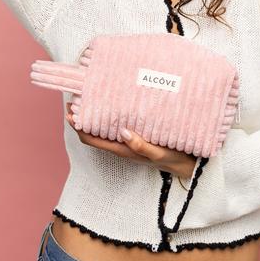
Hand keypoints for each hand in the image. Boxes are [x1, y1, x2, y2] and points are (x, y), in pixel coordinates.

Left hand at [65, 101, 195, 178]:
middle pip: (93, 130)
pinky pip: (117, 124)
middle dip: (82, 115)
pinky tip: (115, 102)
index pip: (90, 138)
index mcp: (122, 149)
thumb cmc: (174, 160)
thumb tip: (122, 132)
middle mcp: (121, 144)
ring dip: (94, 113)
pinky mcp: (137, 135)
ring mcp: (128, 140)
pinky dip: (110, 113)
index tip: (70, 110)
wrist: (189, 166)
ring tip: (91, 95)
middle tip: (77, 96)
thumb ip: (141, 146)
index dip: (77, 125)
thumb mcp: (159, 153)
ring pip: (104, 127)